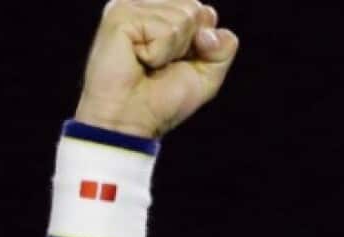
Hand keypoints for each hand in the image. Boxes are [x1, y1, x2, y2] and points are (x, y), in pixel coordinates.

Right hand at [74, 0, 238, 137]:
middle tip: (163, 65)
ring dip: (173, 50)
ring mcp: (131, 6)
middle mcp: (146, 4)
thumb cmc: (163, 99)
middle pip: (197, 10)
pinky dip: (159, 53)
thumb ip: (223, 46)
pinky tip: (138, 59)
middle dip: (190, 45)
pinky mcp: (120, 14)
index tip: (180, 62)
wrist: (131, 119)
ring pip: (184, 17)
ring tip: (149, 63)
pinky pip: (165, 30)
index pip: (205, 12)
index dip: (205, 43)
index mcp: (163, 12)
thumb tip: (208, 17)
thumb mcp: (207, 74)